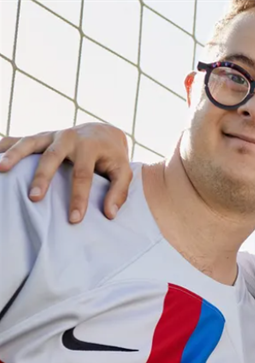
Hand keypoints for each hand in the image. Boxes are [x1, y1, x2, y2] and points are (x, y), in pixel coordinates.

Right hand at [0, 123, 132, 222]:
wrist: (103, 132)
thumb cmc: (113, 158)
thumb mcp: (124, 172)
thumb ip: (119, 192)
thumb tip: (110, 214)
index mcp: (90, 147)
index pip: (83, 175)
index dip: (79, 198)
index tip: (74, 219)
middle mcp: (68, 137)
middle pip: (52, 157)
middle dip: (42, 177)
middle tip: (34, 198)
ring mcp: (50, 135)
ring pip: (29, 143)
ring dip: (14, 155)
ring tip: (0, 168)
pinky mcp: (39, 137)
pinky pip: (17, 139)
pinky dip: (3, 145)